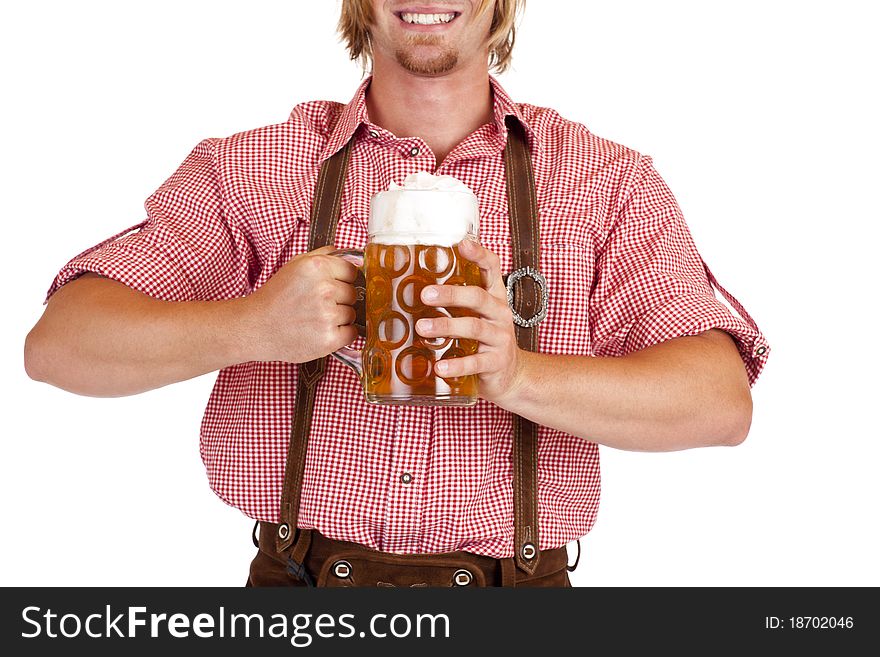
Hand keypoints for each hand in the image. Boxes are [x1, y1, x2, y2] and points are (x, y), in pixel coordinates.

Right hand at [244, 246, 357, 362]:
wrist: (256, 327)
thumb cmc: (275, 298)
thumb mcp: (294, 266)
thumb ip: (322, 255)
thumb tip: (347, 253)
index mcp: (316, 267)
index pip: (352, 271)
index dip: (343, 280)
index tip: (332, 286)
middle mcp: (324, 289)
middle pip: (353, 293)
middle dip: (340, 300)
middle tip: (317, 305)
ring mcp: (327, 315)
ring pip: (352, 314)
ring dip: (339, 318)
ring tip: (315, 318)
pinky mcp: (328, 338)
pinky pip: (351, 333)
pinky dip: (340, 335)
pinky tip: (321, 331)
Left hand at [415, 239, 526, 404]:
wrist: (510, 374)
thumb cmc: (485, 339)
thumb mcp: (476, 315)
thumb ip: (455, 302)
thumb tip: (411, 288)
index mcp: (494, 297)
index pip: (492, 268)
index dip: (479, 255)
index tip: (462, 244)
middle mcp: (500, 313)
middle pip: (478, 297)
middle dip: (451, 294)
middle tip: (425, 295)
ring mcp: (500, 337)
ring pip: (474, 327)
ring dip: (447, 326)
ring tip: (422, 328)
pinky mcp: (496, 362)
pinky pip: (475, 362)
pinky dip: (456, 365)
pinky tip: (440, 367)